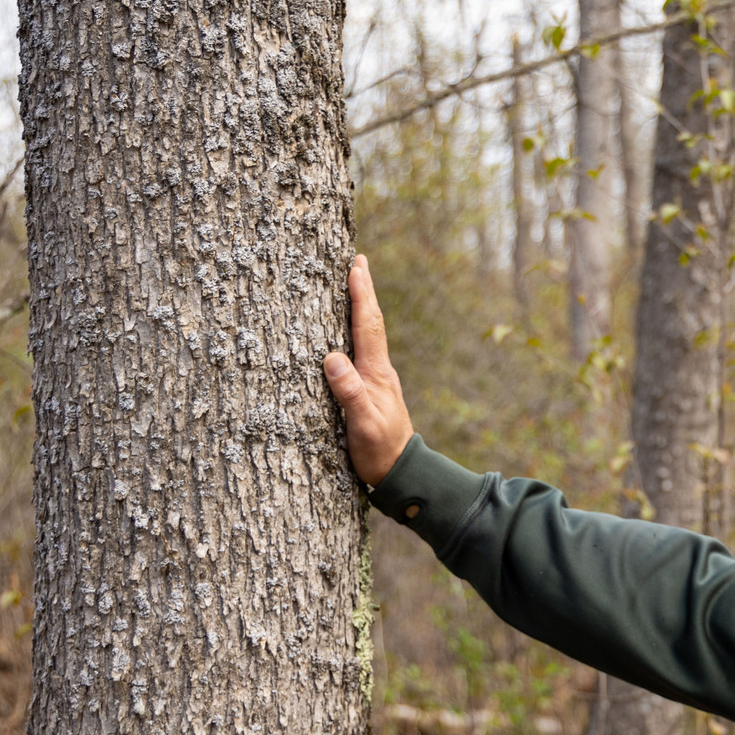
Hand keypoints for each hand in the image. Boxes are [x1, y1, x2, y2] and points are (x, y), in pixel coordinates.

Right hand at [323, 255, 414, 486]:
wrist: (401, 473)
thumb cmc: (379, 451)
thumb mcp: (362, 425)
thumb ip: (350, 393)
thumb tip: (332, 359)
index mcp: (377, 373)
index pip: (368, 326)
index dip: (361, 295)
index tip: (356, 266)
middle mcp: (379, 370)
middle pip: (371, 323)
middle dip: (364, 291)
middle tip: (358, 261)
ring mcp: (377, 379)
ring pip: (368, 334)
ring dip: (361, 307)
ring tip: (355, 284)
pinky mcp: (372, 389)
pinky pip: (363, 350)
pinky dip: (357, 331)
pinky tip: (350, 331)